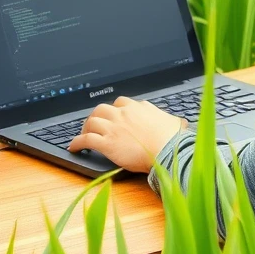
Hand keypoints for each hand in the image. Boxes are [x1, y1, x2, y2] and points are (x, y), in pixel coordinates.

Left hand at [68, 97, 187, 172]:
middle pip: (102, 109)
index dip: (115, 110)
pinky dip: (76, 143)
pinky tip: (73, 147)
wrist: (168, 150)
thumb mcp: (174, 124)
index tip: (114, 116)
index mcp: (138, 108)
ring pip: (91, 121)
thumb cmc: (173, 139)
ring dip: (85, 128)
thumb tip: (180, 123)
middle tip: (95, 125)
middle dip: (96, 116)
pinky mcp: (107, 143)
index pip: (121, 102)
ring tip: (83, 135)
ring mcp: (113, 127)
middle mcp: (123, 114)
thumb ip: (172, 121)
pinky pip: (86, 140)